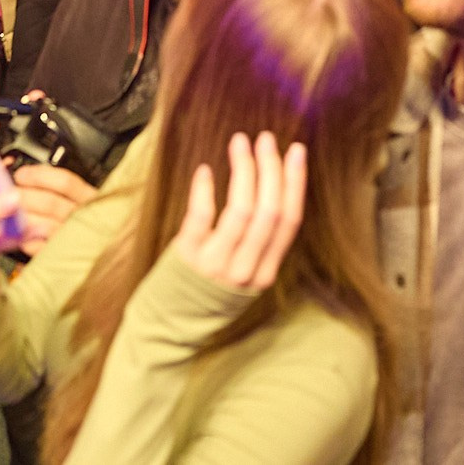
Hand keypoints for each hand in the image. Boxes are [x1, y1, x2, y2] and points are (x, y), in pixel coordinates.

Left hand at [8, 161, 98, 248]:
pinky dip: (25, 239)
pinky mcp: (63, 257)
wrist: (103, 251)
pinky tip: (18, 234)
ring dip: (21, 217)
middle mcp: (83, 218)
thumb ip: (64, 189)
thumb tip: (28, 176)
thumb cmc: (88, 222)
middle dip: (24, 196)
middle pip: (49, 203)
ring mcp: (73, 239)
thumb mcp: (85, 200)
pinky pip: (39, 248)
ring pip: (42, 225)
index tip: (22, 174)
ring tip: (9, 212)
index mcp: (90, 199)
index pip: (65, 182)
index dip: (39, 176)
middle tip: (8, 193)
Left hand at [171, 131, 305, 292]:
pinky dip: (205, 191)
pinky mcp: (187, 257)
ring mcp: (216, 265)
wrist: (169, 324)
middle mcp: (245, 270)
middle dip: (270, 170)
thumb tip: (274, 187)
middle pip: (268, 212)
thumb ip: (260, 243)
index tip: (295, 150)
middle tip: (265, 140)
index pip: (289, 221)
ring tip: (239, 144)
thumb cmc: (208, 291)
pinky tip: (205, 170)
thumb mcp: (245, 274)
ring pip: (240, 211)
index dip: (294, 182)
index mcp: (265, 273)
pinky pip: (201, 218)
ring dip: (243, 171)